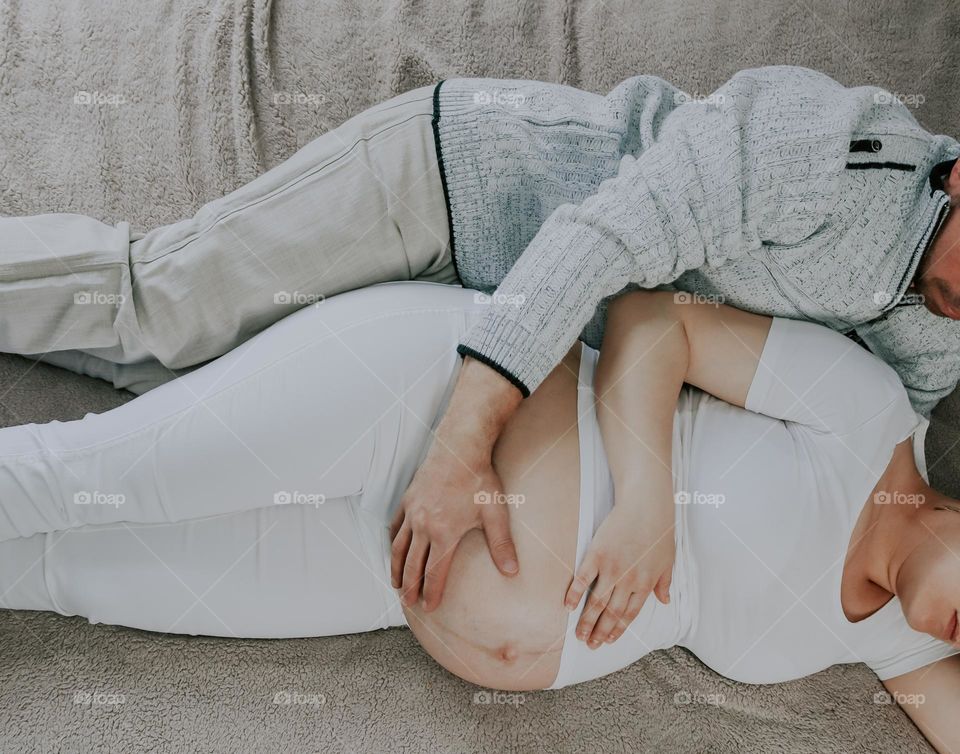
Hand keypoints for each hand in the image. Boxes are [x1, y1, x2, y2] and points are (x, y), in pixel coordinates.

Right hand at [389, 440, 518, 610]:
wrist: (459, 448)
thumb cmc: (478, 479)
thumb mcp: (495, 513)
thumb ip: (501, 544)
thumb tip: (512, 571)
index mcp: (444, 533)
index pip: (434, 572)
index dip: (432, 592)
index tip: (429, 607)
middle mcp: (423, 526)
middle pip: (412, 565)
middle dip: (410, 587)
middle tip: (409, 603)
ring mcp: (412, 513)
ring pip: (398, 548)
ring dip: (397, 569)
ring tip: (396, 584)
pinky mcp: (407, 500)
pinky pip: (395, 527)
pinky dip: (392, 543)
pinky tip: (394, 550)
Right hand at [563, 503, 673, 647]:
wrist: (646, 505)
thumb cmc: (660, 529)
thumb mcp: (669, 559)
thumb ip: (664, 583)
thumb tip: (663, 601)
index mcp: (646, 583)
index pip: (630, 614)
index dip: (618, 629)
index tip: (608, 640)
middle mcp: (628, 581)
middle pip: (612, 613)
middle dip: (600, 632)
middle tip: (590, 645)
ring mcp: (611, 568)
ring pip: (597, 602)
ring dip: (587, 621)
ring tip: (578, 635)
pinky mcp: (597, 554)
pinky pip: (583, 579)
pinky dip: (574, 594)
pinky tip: (567, 606)